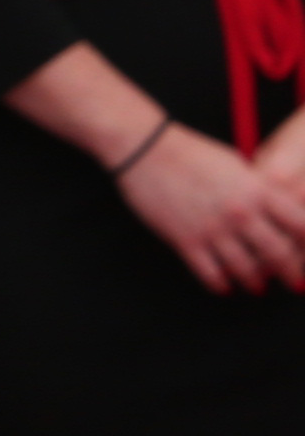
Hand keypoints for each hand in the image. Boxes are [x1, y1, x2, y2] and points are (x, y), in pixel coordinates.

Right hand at [118, 126, 304, 292]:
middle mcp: (240, 213)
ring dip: (255, 282)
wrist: (145, 149)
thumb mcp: (235, 164)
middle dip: (290, 273)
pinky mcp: (185, 240)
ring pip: (245, 269)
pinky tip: (224, 285)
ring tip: (257, 286)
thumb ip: (256, 187)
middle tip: (294, 281)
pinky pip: (210, 273)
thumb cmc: (190, 151)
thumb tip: (271, 206)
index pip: (300, 224)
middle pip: (278, 253)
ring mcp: (212, 229)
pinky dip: (220, 284)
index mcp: (257, 190)